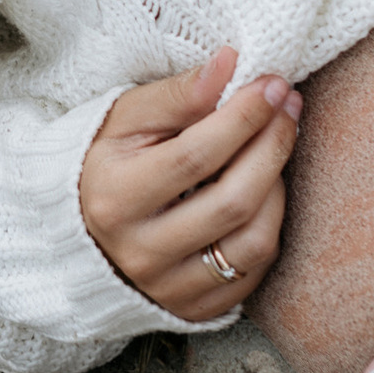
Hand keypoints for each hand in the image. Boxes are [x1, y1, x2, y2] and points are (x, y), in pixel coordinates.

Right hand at [76, 47, 301, 323]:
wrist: (84, 229)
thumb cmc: (112, 161)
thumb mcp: (128, 119)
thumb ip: (178, 94)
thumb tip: (229, 62)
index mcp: (115, 198)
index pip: (196, 156)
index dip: (243, 118)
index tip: (272, 84)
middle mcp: (140, 253)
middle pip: (232, 202)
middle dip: (272, 147)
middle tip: (289, 108)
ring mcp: (169, 288)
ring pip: (253, 244)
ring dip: (278, 188)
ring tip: (275, 149)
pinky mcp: (196, 309)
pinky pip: (256, 272)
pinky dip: (270, 226)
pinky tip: (262, 191)